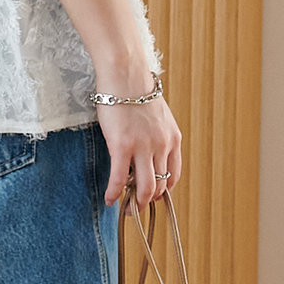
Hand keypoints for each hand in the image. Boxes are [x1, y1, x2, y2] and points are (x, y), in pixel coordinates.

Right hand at [97, 89, 181, 209]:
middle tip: (136, 207)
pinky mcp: (122, 146)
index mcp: (173, 138)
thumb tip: (147, 149)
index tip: (152, 195)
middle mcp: (162, 146)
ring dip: (136, 203)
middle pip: (161, 186)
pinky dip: (114, 193)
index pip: (174, 175)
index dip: (163, 190)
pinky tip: (109, 199)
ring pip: (146, 188)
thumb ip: (156, 134)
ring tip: (126, 208)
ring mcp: (144, 147)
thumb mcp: (156, 115)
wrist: (125, 74)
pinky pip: (120, 179)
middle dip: (149, 201)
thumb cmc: (135, 91)